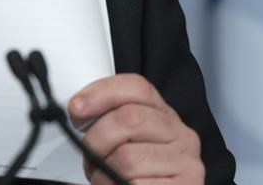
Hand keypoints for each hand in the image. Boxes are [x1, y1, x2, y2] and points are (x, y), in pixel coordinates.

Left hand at [69, 74, 203, 184]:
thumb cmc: (135, 174)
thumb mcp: (123, 140)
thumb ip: (109, 120)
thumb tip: (76, 108)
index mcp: (164, 115)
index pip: (137, 87)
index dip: (102, 92)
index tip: (76, 108)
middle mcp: (182, 135)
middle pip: (129, 118)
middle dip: (97, 139)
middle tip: (89, 156)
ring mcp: (186, 164)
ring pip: (128, 157)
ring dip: (103, 172)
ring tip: (103, 177)